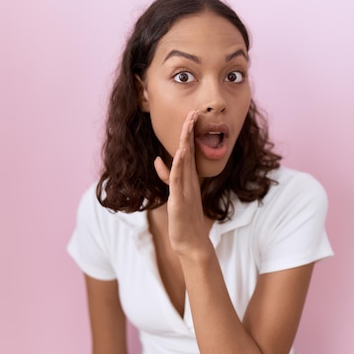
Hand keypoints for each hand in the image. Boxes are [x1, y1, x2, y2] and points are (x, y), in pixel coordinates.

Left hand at [154, 111, 210, 256]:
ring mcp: (186, 189)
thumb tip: (159, 160)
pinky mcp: (180, 200)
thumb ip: (167, 176)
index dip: (189, 132)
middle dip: (190, 131)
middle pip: (189, 150)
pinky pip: (179, 179)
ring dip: (187, 141)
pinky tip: (181, 152)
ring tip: (189, 123)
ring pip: (186, 160)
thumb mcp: (174, 193)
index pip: (189, 150)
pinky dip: (180, 164)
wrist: (192, 242)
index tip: (191, 115)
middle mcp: (190, 180)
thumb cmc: (184, 219)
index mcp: (189, 178)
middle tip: (194, 111)